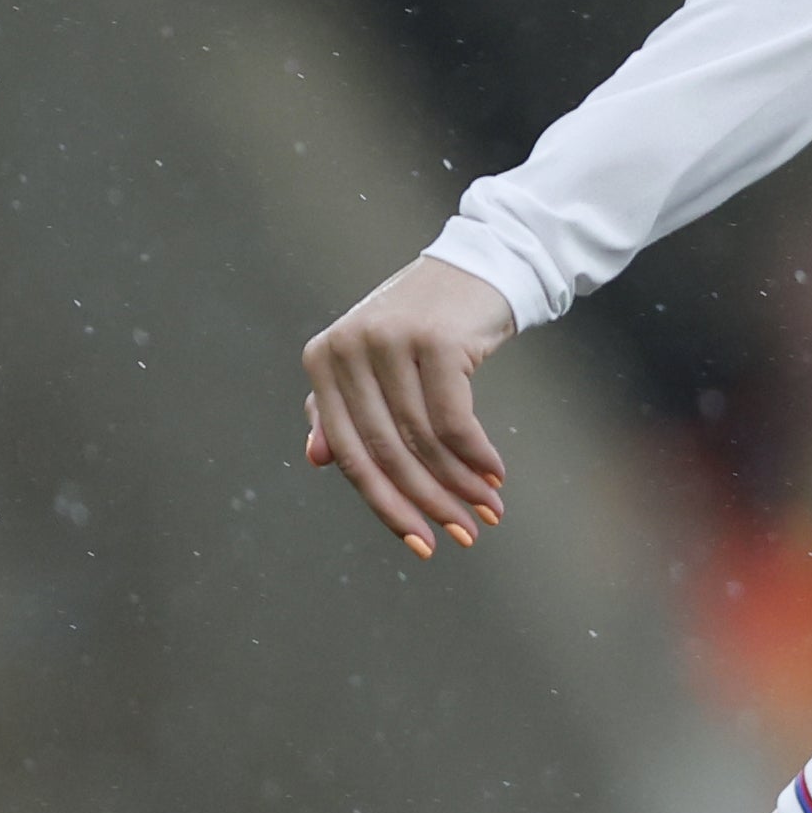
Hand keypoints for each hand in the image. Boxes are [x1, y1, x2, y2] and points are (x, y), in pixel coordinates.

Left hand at [302, 256, 517, 555]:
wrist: (477, 268)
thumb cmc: (422, 326)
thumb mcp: (373, 366)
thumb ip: (340, 410)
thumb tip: (315, 459)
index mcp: (322, 359)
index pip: (348, 452)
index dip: (385, 505)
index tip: (420, 544)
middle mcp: (348, 347)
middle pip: (386, 451)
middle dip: (428, 503)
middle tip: (463, 536)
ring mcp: (391, 340)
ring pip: (424, 440)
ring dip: (461, 485)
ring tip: (488, 511)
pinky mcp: (435, 339)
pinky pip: (454, 419)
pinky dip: (477, 455)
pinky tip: (495, 475)